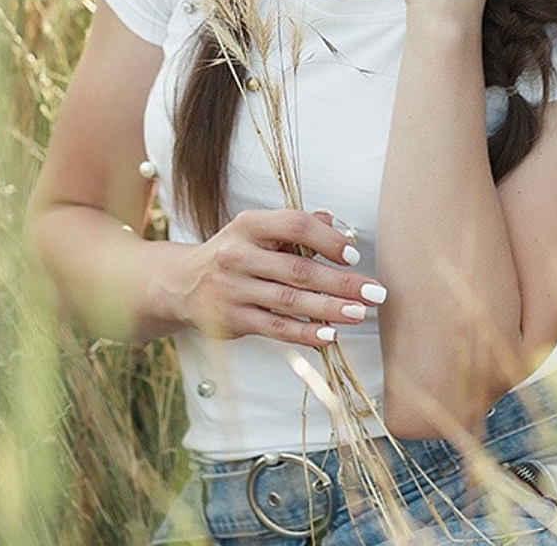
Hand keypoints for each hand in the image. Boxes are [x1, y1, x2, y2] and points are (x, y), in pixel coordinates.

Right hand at [175, 208, 386, 345]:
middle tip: (373, 292)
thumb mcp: (256, 231)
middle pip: (298, 269)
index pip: (293, 225)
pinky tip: (329, 335)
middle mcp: (237, 255)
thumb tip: (331, 221)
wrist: (183, 283)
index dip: (327, 239)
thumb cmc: (233, 254)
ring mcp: (233, 290)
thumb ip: (293, 227)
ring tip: (359, 313)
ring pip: (290, 302)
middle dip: (341, 283)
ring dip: (329, 310)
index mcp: (247, 225)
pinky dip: (305, 333)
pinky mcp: (232, 320)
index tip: (353, 255)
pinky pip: (276, 328)